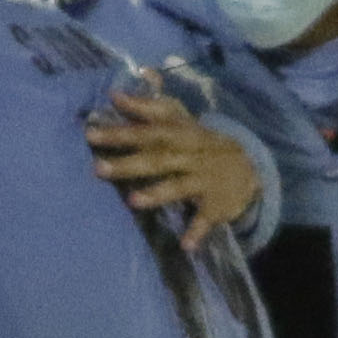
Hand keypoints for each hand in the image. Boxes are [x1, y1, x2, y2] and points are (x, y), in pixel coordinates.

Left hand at [87, 82, 260, 251]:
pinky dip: (197, 231)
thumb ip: (148, 107)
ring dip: (157, 194)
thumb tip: (114, 92)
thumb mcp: (181, 121)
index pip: (147, 130)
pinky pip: (206, 219)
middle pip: (157, 158)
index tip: (90, 133)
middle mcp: (191, 155)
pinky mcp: (216, 205)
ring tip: (133, 202)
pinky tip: (186, 245)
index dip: (121, 131)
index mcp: (180, 134)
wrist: (248, 167)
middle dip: (127, 163)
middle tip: (96, 168)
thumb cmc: (200, 144)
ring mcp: (204, 180)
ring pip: (178, 186)